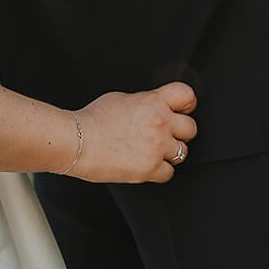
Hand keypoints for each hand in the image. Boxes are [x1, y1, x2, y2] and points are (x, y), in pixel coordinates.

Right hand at [70, 82, 196, 183]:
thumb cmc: (93, 120)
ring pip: (183, 152)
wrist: (77, 141)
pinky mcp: (150, 169)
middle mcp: (159, 123)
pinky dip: (159, 170)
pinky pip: (168, 173)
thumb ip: (144, 103)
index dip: (186, 104)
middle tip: (165, 134)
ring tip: (151, 150)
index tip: (182, 110)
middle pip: (191, 128)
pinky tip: (145, 163)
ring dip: (169, 152)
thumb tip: (153, 107)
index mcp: (152, 102)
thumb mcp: (121, 99)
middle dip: (179, 131)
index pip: (187, 95)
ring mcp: (157, 147)